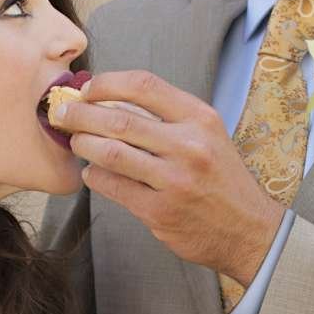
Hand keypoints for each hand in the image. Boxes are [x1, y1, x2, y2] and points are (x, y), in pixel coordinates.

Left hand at [60, 72, 283, 287]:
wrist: (249, 230)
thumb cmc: (223, 181)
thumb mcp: (210, 137)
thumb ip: (170, 119)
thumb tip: (113, 101)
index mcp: (200, 119)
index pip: (144, 85)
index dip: (107, 83)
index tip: (89, 89)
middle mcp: (189, 146)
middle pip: (119, 119)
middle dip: (81, 114)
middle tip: (63, 114)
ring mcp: (174, 181)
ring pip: (111, 153)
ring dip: (83, 144)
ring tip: (76, 142)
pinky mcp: (160, 212)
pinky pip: (113, 187)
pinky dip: (95, 176)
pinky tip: (93, 172)